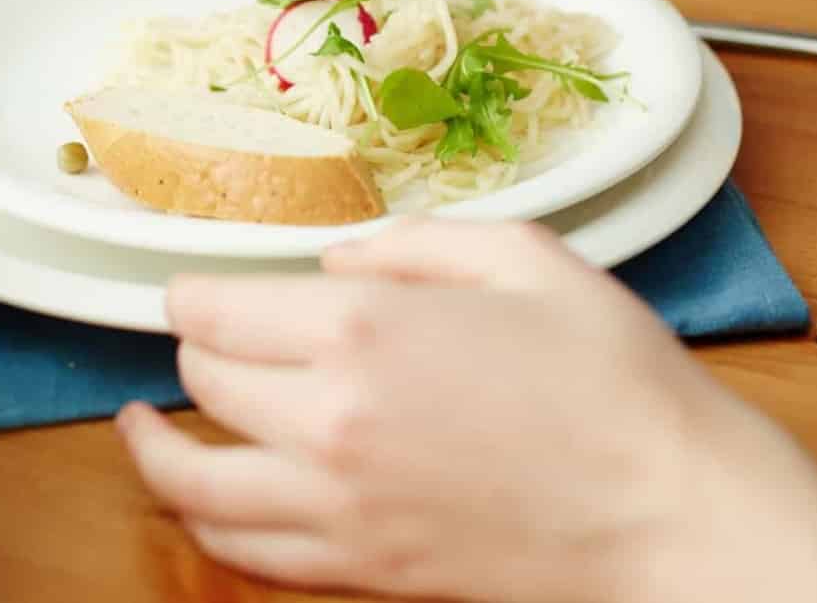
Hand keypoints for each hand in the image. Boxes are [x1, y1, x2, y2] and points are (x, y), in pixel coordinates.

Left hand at [120, 221, 742, 600]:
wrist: (673, 513)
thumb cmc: (616, 383)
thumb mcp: (525, 258)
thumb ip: (411, 246)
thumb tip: (334, 265)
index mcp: (363, 332)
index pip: (215, 310)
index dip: (194, 293)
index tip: (196, 287)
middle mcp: (330, 423)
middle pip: (203, 384)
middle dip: (197, 351)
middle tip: (207, 336)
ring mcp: (341, 510)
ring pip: (197, 488)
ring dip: (158, 453)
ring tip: (142, 429)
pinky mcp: (365, 570)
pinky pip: (248, 553)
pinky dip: (211, 525)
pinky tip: (211, 500)